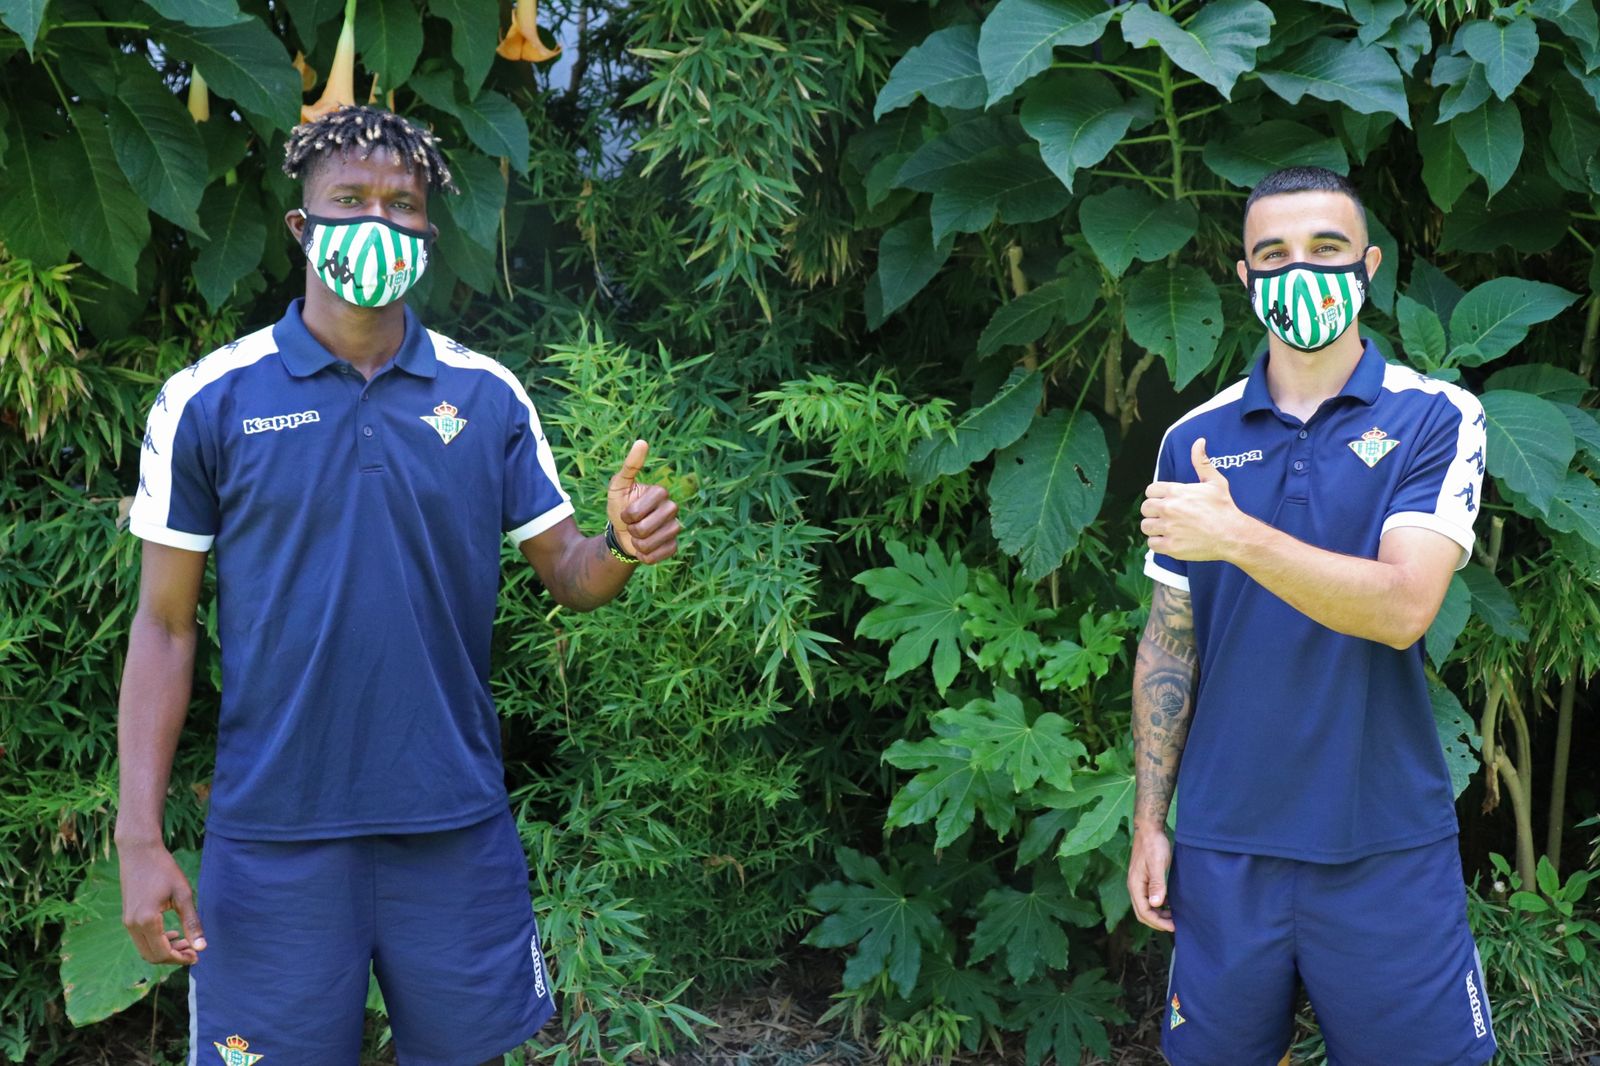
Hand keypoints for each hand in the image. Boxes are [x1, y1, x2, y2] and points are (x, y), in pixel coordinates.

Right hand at [118, 840, 205, 964]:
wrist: (139, 852)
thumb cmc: (164, 869)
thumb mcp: (183, 895)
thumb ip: (192, 923)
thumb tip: (202, 947)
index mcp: (147, 921)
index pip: (162, 953)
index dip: (180, 959)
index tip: (197, 956)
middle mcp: (132, 925)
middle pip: (151, 956)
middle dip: (173, 957)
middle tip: (194, 952)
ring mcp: (127, 922)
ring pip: (145, 949)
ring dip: (165, 950)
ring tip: (186, 943)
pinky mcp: (127, 916)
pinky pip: (141, 938)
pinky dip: (156, 942)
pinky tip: (172, 934)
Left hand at [605, 439, 680, 563]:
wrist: (622, 532)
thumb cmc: (620, 505)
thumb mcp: (619, 486)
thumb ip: (630, 465)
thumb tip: (641, 442)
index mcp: (660, 492)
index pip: (638, 511)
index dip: (627, 515)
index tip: (626, 512)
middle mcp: (672, 508)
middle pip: (645, 528)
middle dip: (631, 530)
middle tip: (632, 525)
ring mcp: (675, 527)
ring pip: (651, 543)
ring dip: (637, 544)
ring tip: (637, 536)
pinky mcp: (674, 546)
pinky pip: (659, 555)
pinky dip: (645, 556)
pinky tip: (644, 549)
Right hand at [1128, 823, 1174, 932]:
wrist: (1149, 829)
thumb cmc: (1154, 845)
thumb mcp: (1157, 864)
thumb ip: (1156, 884)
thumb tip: (1156, 904)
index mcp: (1135, 885)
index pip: (1144, 912)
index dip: (1158, 922)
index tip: (1173, 927)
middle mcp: (1134, 886)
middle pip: (1142, 912)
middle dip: (1157, 922)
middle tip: (1174, 925)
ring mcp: (1138, 883)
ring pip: (1145, 906)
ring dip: (1158, 914)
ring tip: (1174, 917)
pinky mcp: (1144, 879)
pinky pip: (1148, 898)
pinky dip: (1159, 905)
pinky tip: (1170, 904)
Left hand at [1141, 437, 1248, 561]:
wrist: (1232, 534)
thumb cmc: (1224, 507)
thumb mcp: (1215, 481)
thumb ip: (1201, 461)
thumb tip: (1199, 441)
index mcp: (1175, 491)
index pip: (1150, 490)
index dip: (1156, 496)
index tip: (1165, 501)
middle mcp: (1168, 508)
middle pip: (1145, 508)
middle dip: (1153, 512)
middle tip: (1166, 516)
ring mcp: (1168, 528)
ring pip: (1146, 526)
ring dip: (1154, 528)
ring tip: (1168, 529)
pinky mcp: (1170, 546)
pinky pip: (1152, 544)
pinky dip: (1159, 543)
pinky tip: (1170, 540)